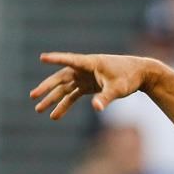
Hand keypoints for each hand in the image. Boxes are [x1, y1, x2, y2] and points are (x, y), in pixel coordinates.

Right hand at [29, 53, 157, 119]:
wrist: (140, 74)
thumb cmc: (129, 77)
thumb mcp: (118, 88)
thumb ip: (106, 98)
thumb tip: (96, 108)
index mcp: (90, 63)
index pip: (70, 60)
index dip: (56, 59)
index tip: (42, 57)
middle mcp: (84, 69)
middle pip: (61, 77)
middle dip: (47, 87)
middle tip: (33, 96)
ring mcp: (85, 77)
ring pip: (65, 88)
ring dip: (52, 99)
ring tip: (39, 110)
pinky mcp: (89, 85)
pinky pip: (73, 95)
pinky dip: (64, 104)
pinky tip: (55, 115)